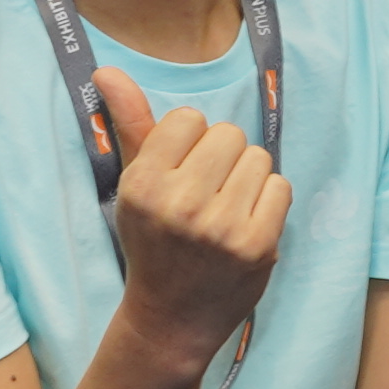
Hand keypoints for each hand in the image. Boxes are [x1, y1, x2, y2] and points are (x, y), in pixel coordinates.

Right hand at [94, 63, 291, 370]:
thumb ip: (129, 123)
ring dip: (247, 178)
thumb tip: (108, 69)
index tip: (180, 174)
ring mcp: (221, 227)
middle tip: (206, 194)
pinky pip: (281, 186)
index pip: (190, 118)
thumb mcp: (133, 184)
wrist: (172, 319)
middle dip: (221, 158)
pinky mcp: (257, 246)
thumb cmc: (153, 241)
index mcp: (142, 184)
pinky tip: (245, 224)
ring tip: (225, 209)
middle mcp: (179, 205)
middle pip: (229, 134)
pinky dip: (268, 201)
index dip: (190, 142)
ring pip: (258, 158)